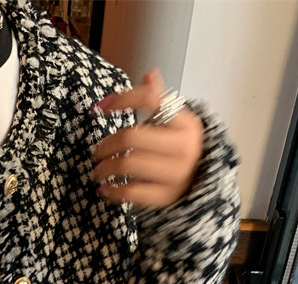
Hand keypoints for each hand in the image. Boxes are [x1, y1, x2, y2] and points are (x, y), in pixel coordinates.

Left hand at [90, 67, 202, 209]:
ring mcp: (175, 173)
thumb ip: (160, 100)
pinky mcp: (165, 196)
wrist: (201, 182)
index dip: (122, 99)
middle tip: (97, 152)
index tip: (100, 107)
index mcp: (185, 123)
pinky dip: (112, 191)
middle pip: (131, 137)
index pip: (151, 100)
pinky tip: (104, 189)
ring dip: (105, 168)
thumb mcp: (176, 121)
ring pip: (127, 165)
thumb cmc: (179, 148)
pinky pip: (130, 193)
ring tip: (97, 170)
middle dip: (106, 145)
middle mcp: (183, 147)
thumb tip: (150, 73)